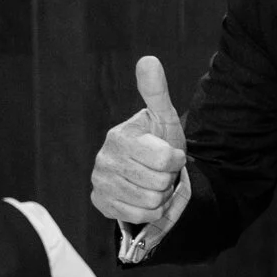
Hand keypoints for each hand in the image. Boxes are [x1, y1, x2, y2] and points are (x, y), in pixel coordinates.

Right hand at [91, 56, 188, 224]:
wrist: (149, 173)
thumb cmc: (159, 142)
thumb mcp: (164, 119)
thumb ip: (157, 92)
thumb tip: (149, 60)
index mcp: (120, 136)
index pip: (166, 159)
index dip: (176, 160)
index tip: (169, 154)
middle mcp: (104, 159)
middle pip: (159, 182)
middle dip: (168, 178)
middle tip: (160, 170)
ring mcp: (100, 182)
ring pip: (152, 202)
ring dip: (161, 195)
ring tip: (153, 182)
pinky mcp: (101, 203)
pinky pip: (141, 215)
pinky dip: (151, 210)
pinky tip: (143, 196)